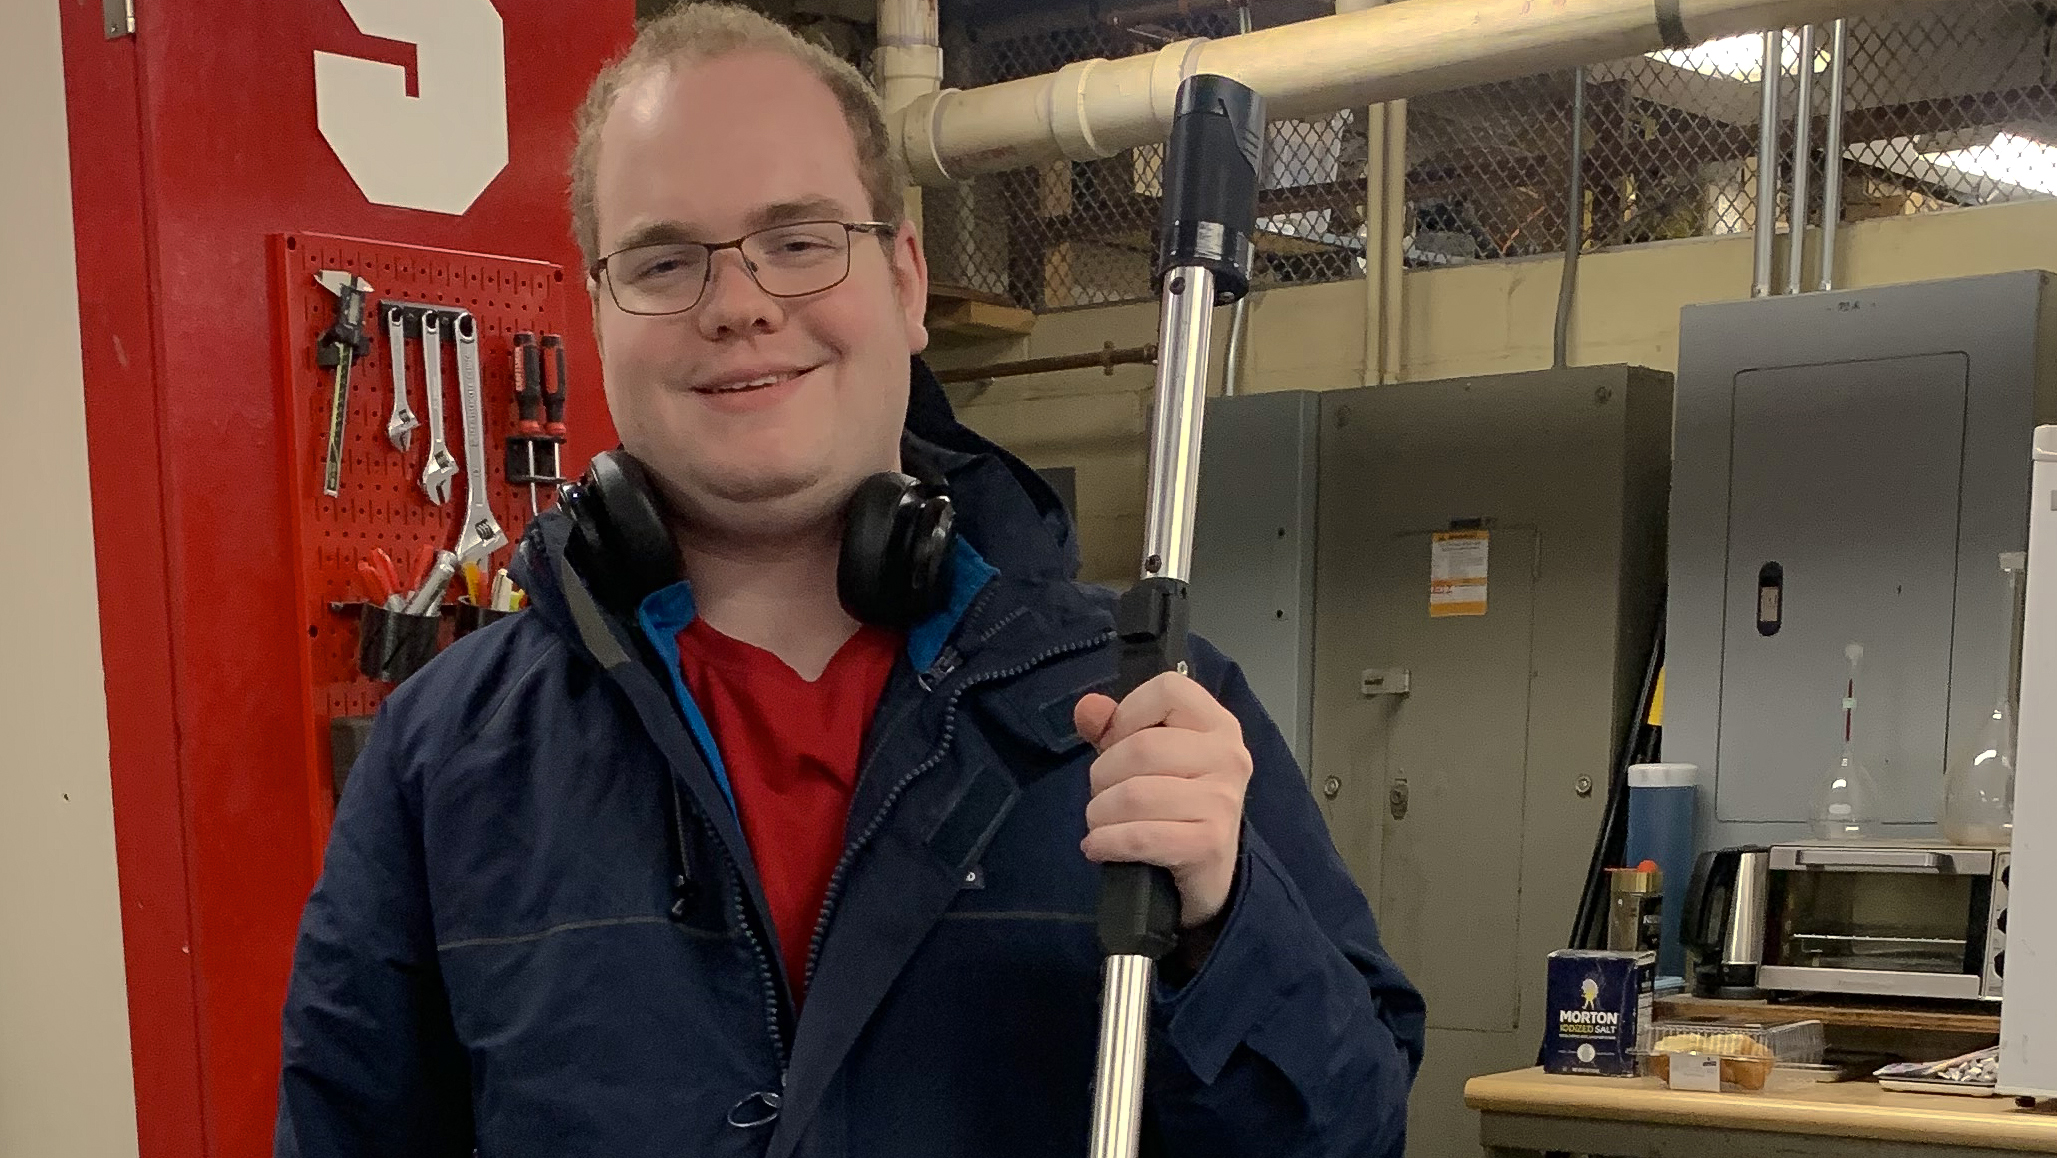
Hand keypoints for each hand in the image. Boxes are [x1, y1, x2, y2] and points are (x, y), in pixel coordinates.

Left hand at [1074, 672, 1252, 928]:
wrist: (1208, 874)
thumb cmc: (1174, 805)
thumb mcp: (1145, 759)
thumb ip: (1113, 727)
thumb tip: (1088, 709)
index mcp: (1217, 724)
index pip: (1168, 689)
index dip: (1128, 713)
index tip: (1117, 742)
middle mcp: (1228, 756)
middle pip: (1141, 747)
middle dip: (1103, 775)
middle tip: (1103, 796)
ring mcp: (1223, 801)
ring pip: (1134, 794)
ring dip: (1100, 813)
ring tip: (1102, 824)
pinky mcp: (1209, 844)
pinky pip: (1140, 836)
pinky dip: (1107, 842)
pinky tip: (1098, 847)